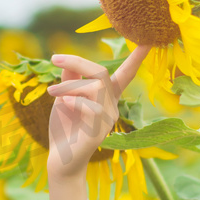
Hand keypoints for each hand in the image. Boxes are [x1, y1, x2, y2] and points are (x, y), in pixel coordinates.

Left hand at [44, 45, 150, 178]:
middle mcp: (112, 106)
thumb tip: (67, 60)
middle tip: (54, 58)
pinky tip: (63, 105)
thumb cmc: (64, 129)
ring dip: (69, 84)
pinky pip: (90, 105)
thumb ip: (69, 79)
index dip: (136, 58)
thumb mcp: (64, 98)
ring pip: (94, 86)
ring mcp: (108, 118)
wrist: (60, 160)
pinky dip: (73, 100)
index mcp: (106, 97)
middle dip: (78, 61)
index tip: (148, 40)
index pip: (125, 74)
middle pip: (101, 72)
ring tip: (51, 92)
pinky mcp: (100, 130)